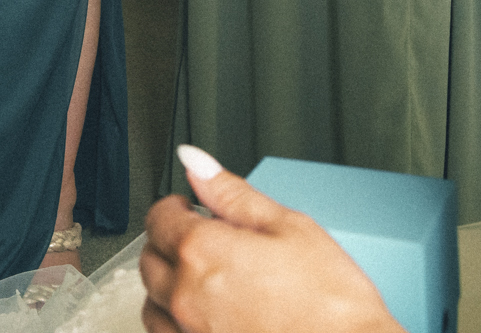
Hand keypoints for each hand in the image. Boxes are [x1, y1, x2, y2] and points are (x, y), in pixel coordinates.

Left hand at [141, 146, 402, 332]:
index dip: (176, 206)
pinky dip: (174, 323)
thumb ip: (233, 193)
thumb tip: (196, 163)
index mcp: (203, 252)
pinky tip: (203, 317)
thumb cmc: (330, 303)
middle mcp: (186, 297)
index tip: (191, 207)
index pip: (159, 218)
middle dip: (170, 243)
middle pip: (150, 260)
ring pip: (152, 304)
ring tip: (203, 281)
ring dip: (168, 287)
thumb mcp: (289, 226)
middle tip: (203, 241)